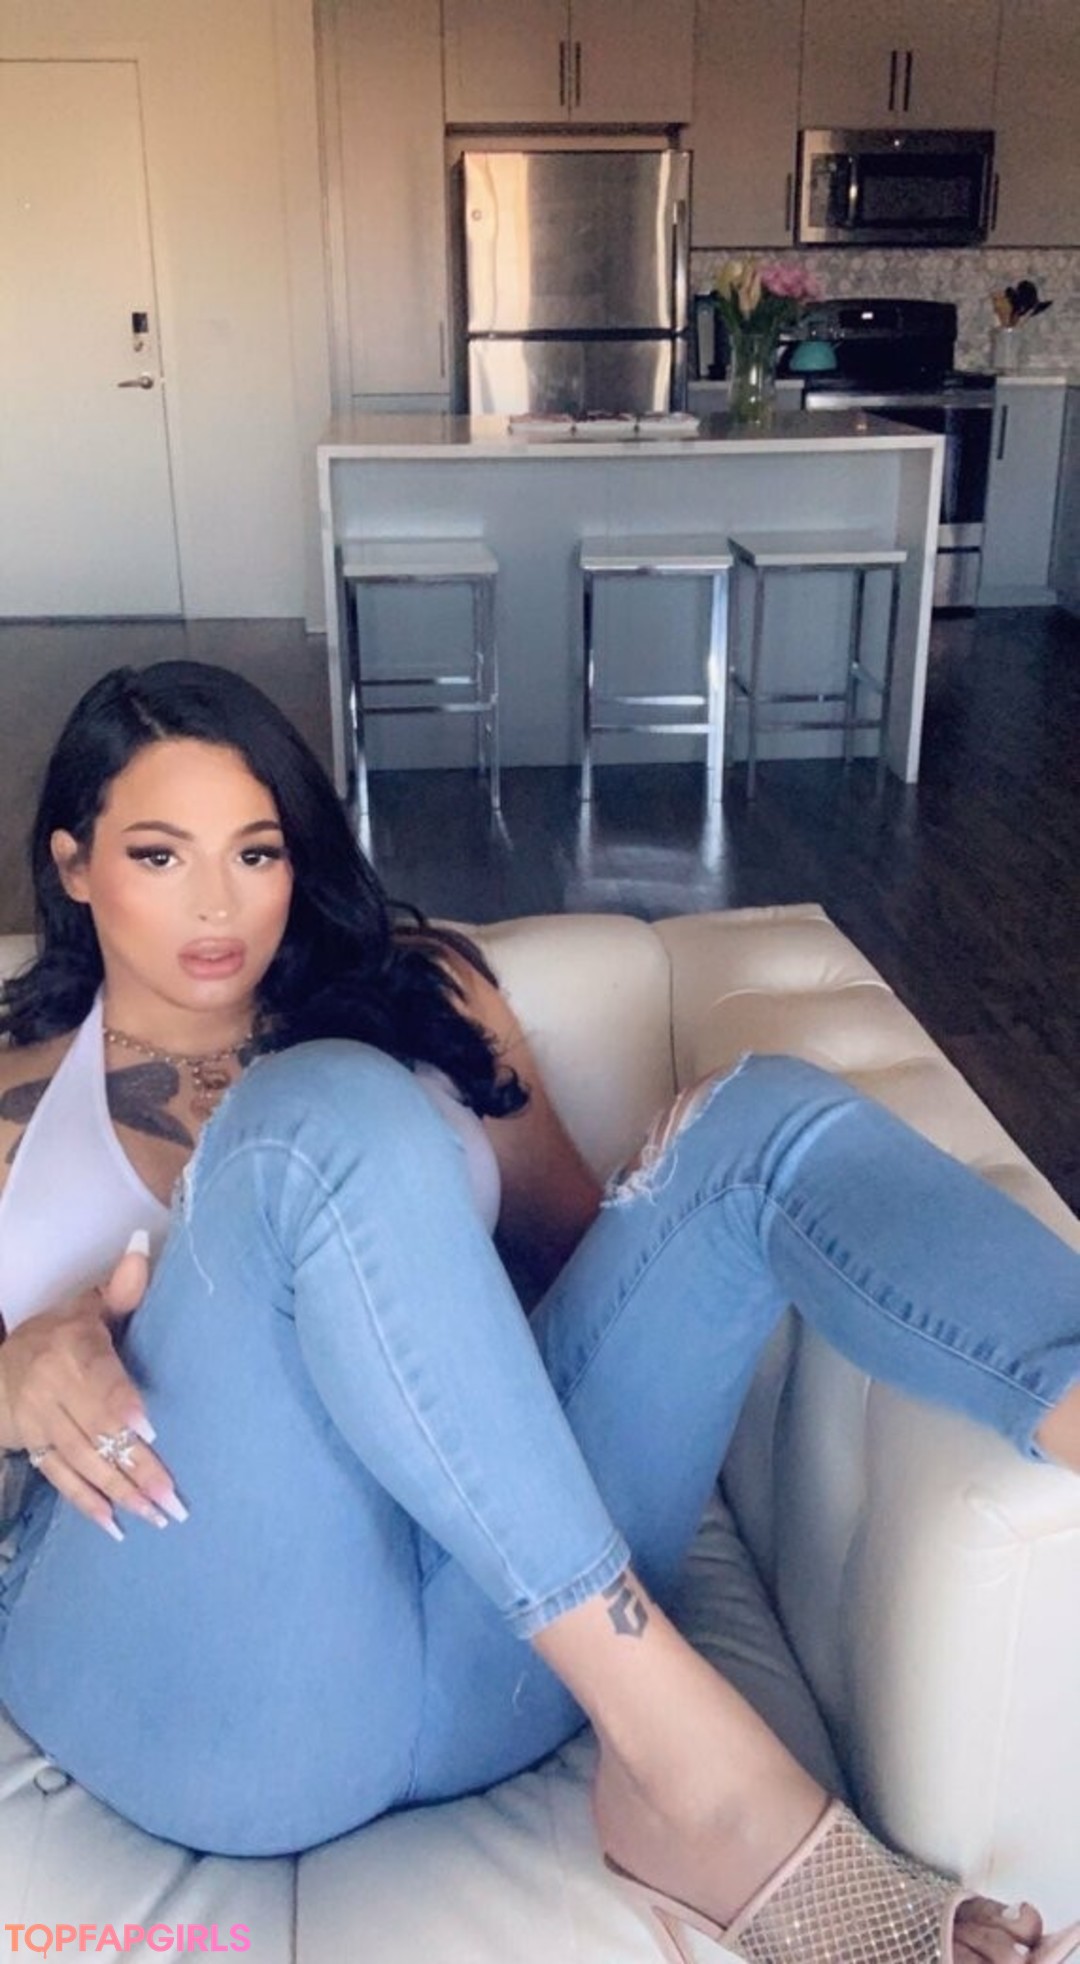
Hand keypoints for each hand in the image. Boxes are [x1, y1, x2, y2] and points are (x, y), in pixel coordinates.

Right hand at [0, 1236, 187, 1540]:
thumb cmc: (59, 1335)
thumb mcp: (84, 1308)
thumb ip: (119, 1289)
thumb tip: (142, 1249)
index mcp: (71, 1349)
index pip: (97, 1378)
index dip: (118, 1403)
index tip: (146, 1429)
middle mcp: (51, 1388)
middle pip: (97, 1430)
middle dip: (137, 1466)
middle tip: (174, 1500)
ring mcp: (39, 1424)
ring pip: (84, 1461)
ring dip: (122, 1492)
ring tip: (158, 1517)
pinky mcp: (32, 1449)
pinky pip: (61, 1479)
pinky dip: (87, 1505)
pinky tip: (116, 1527)